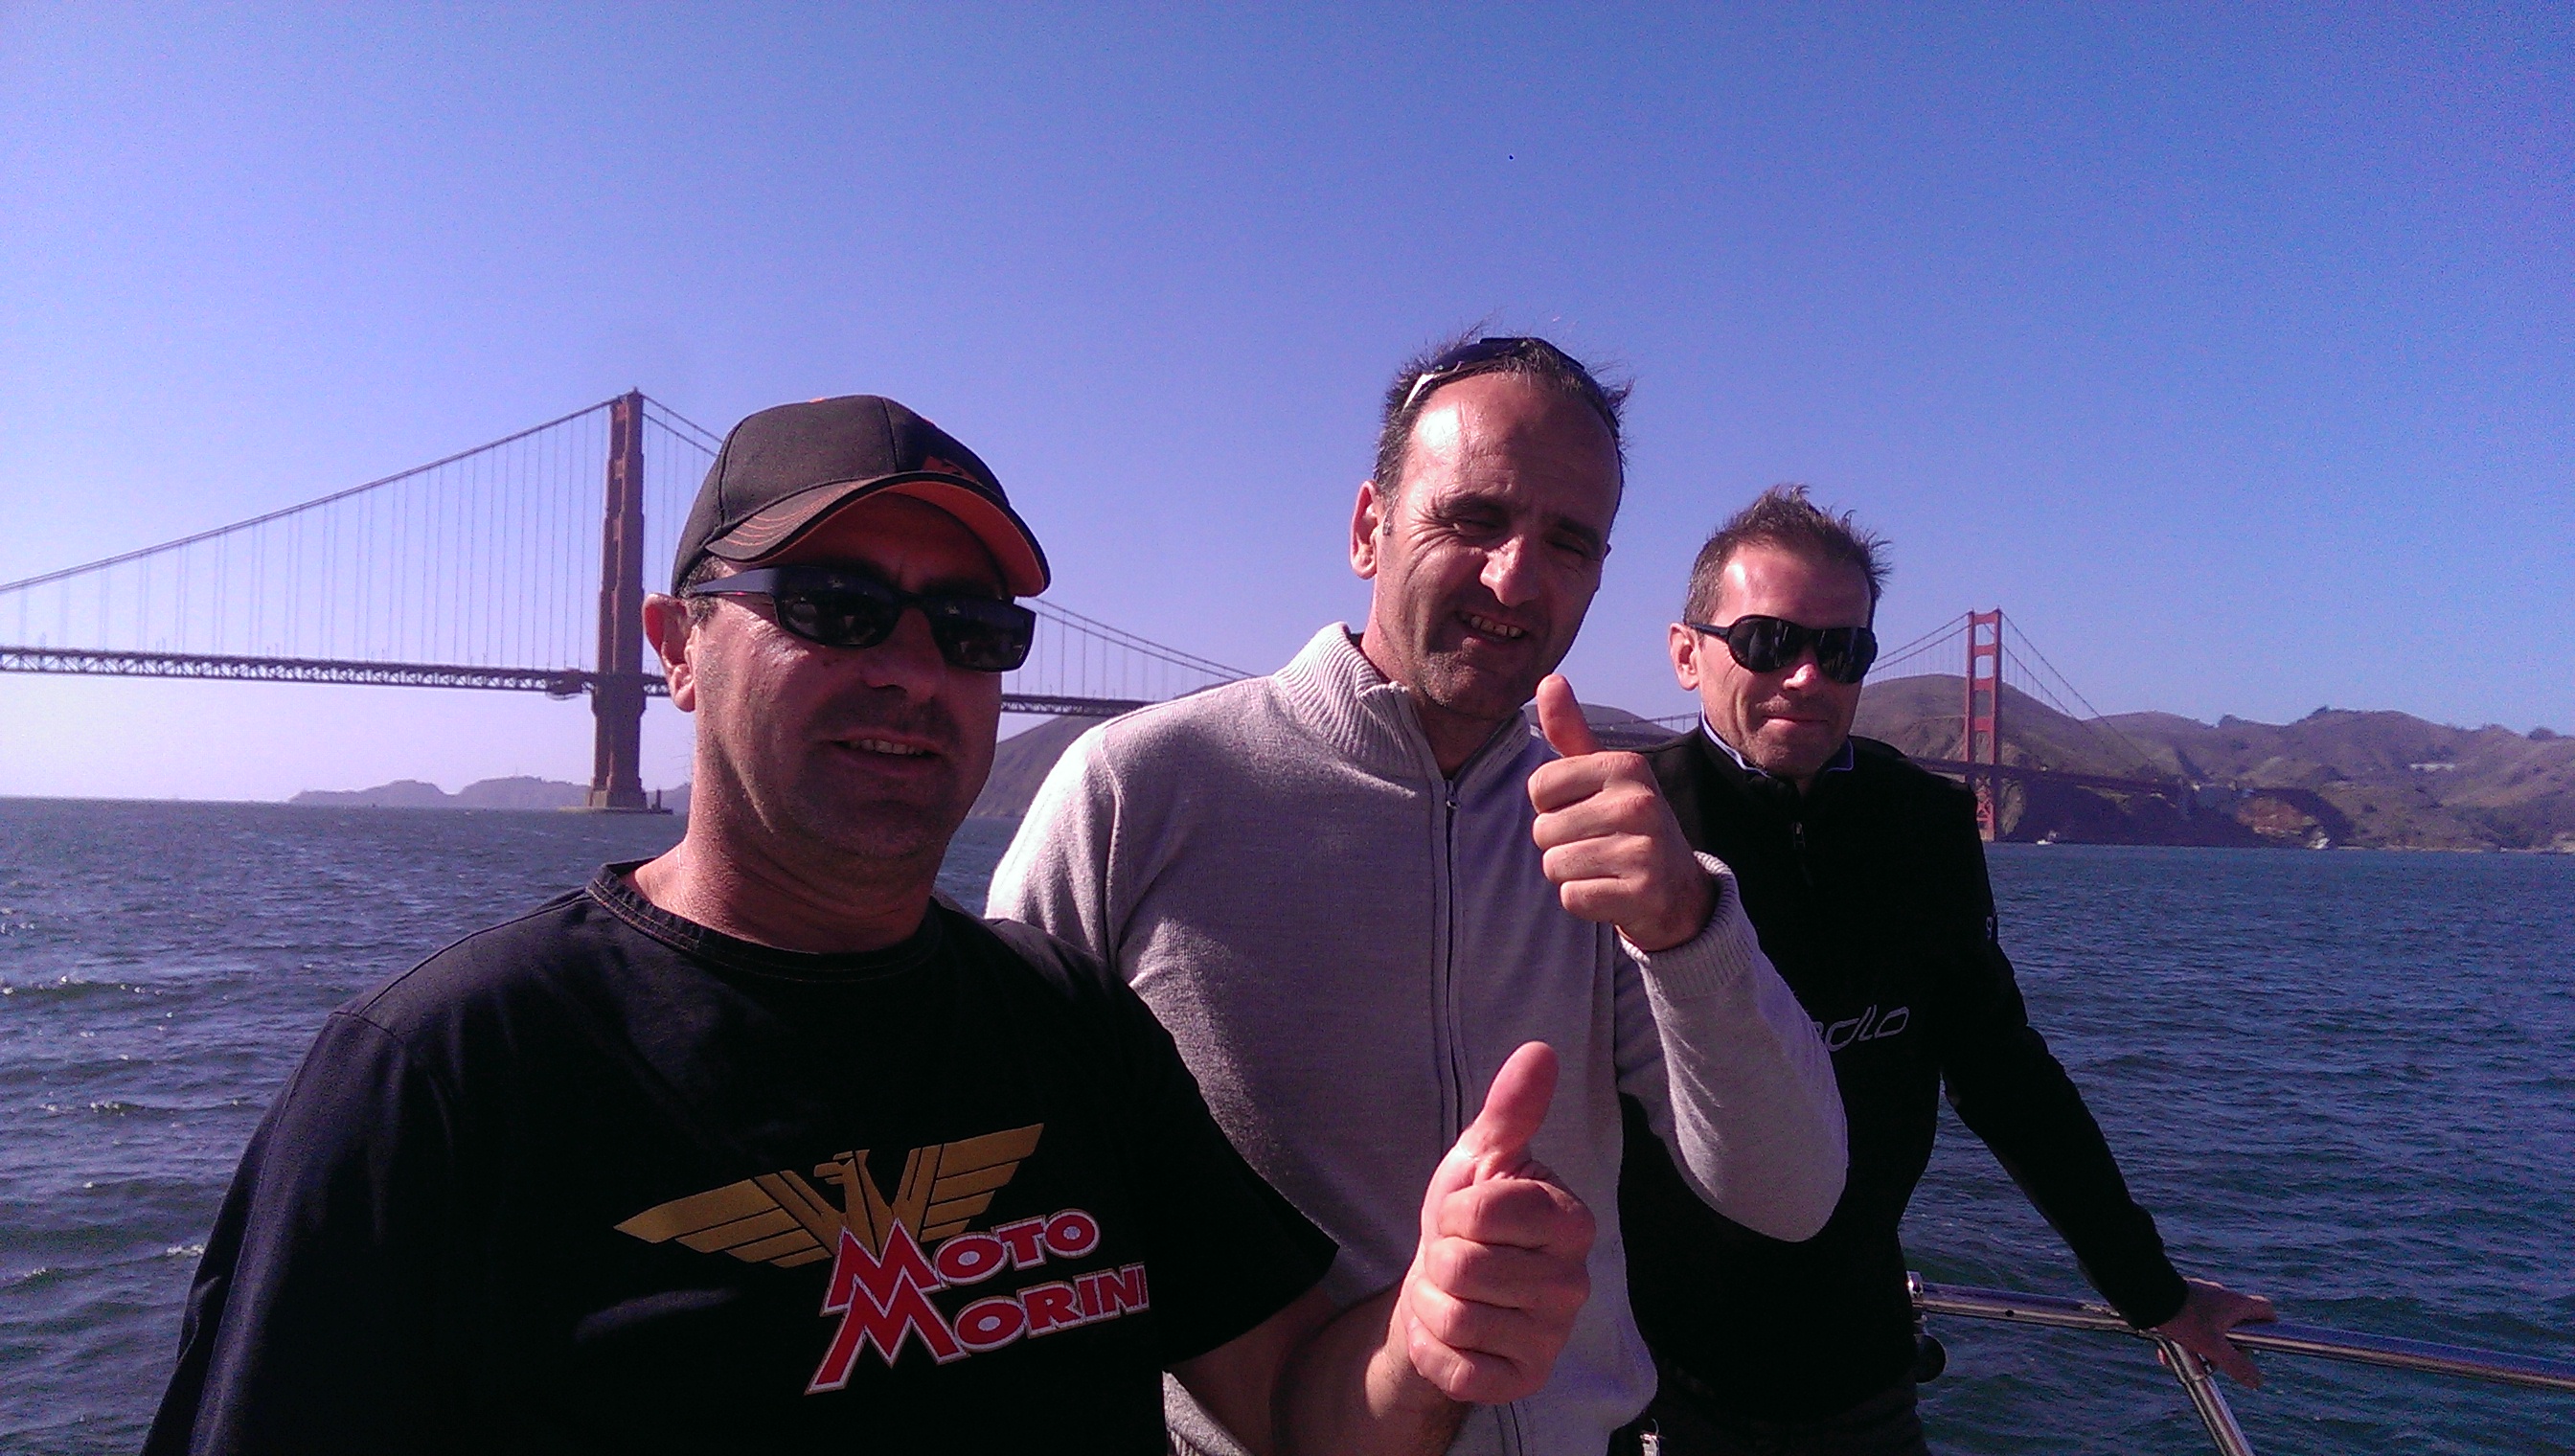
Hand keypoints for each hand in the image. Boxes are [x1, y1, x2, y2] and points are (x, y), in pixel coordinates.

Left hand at [1396, 1042, 1594, 1405]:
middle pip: (1463, 1266)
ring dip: (1432, 1302)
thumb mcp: (1482, 1159)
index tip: (1465, 1213)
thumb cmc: (1470, 1221)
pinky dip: (1436, 1349)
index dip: (1455, 1209)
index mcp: (1571, 1221)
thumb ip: (1511, 1108)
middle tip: (1457, 1256)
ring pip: (1454, 1316)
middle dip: (1439, 1258)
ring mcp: (1552, 1337)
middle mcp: (1574, 1283)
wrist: (1445, 1291)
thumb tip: (1538, 1050)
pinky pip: (1456, 1368)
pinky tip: (1454, 1334)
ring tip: (1452, 1292)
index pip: (1486, 1210)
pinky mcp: (1524, 1381)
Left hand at [1527, 675, 1715, 951]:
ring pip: (1554, 865)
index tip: (1585, 810)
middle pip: (1543, 829)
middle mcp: (1640, 804)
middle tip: (1599, 844)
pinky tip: (1613, 891)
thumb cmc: (1628, 824)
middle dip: (1560, 843)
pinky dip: (1584, 901)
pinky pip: (1572, 898)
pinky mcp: (1642, 894)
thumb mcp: (1604, 775)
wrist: (1679, 890)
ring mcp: (1645, 851)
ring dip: (1570, 873)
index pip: (1539, 786)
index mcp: (1627, 767)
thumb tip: (1549, 678)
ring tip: (1605, 866)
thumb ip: (1571, 732)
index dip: (1551, 805)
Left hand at [2154, 1278, 2275, 1386]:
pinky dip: (2183, 1338)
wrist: (2147, 1295)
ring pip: (2209, 1327)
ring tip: (2187, 1360)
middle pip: (2236, 1326)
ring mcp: (2201, 1296)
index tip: (2260, 1344)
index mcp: (2236, 1303)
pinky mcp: (2182, 1299)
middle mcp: (2221, 1296)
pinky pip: (2189, 1322)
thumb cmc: (2185, 1318)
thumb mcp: (2213, 1347)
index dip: (2269, 1327)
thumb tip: (2257, 1381)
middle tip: (2216, 1363)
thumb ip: (2236, 1365)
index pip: (2265, 1309)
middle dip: (2226, 1348)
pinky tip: (2168, 1353)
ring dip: (2201, 1346)